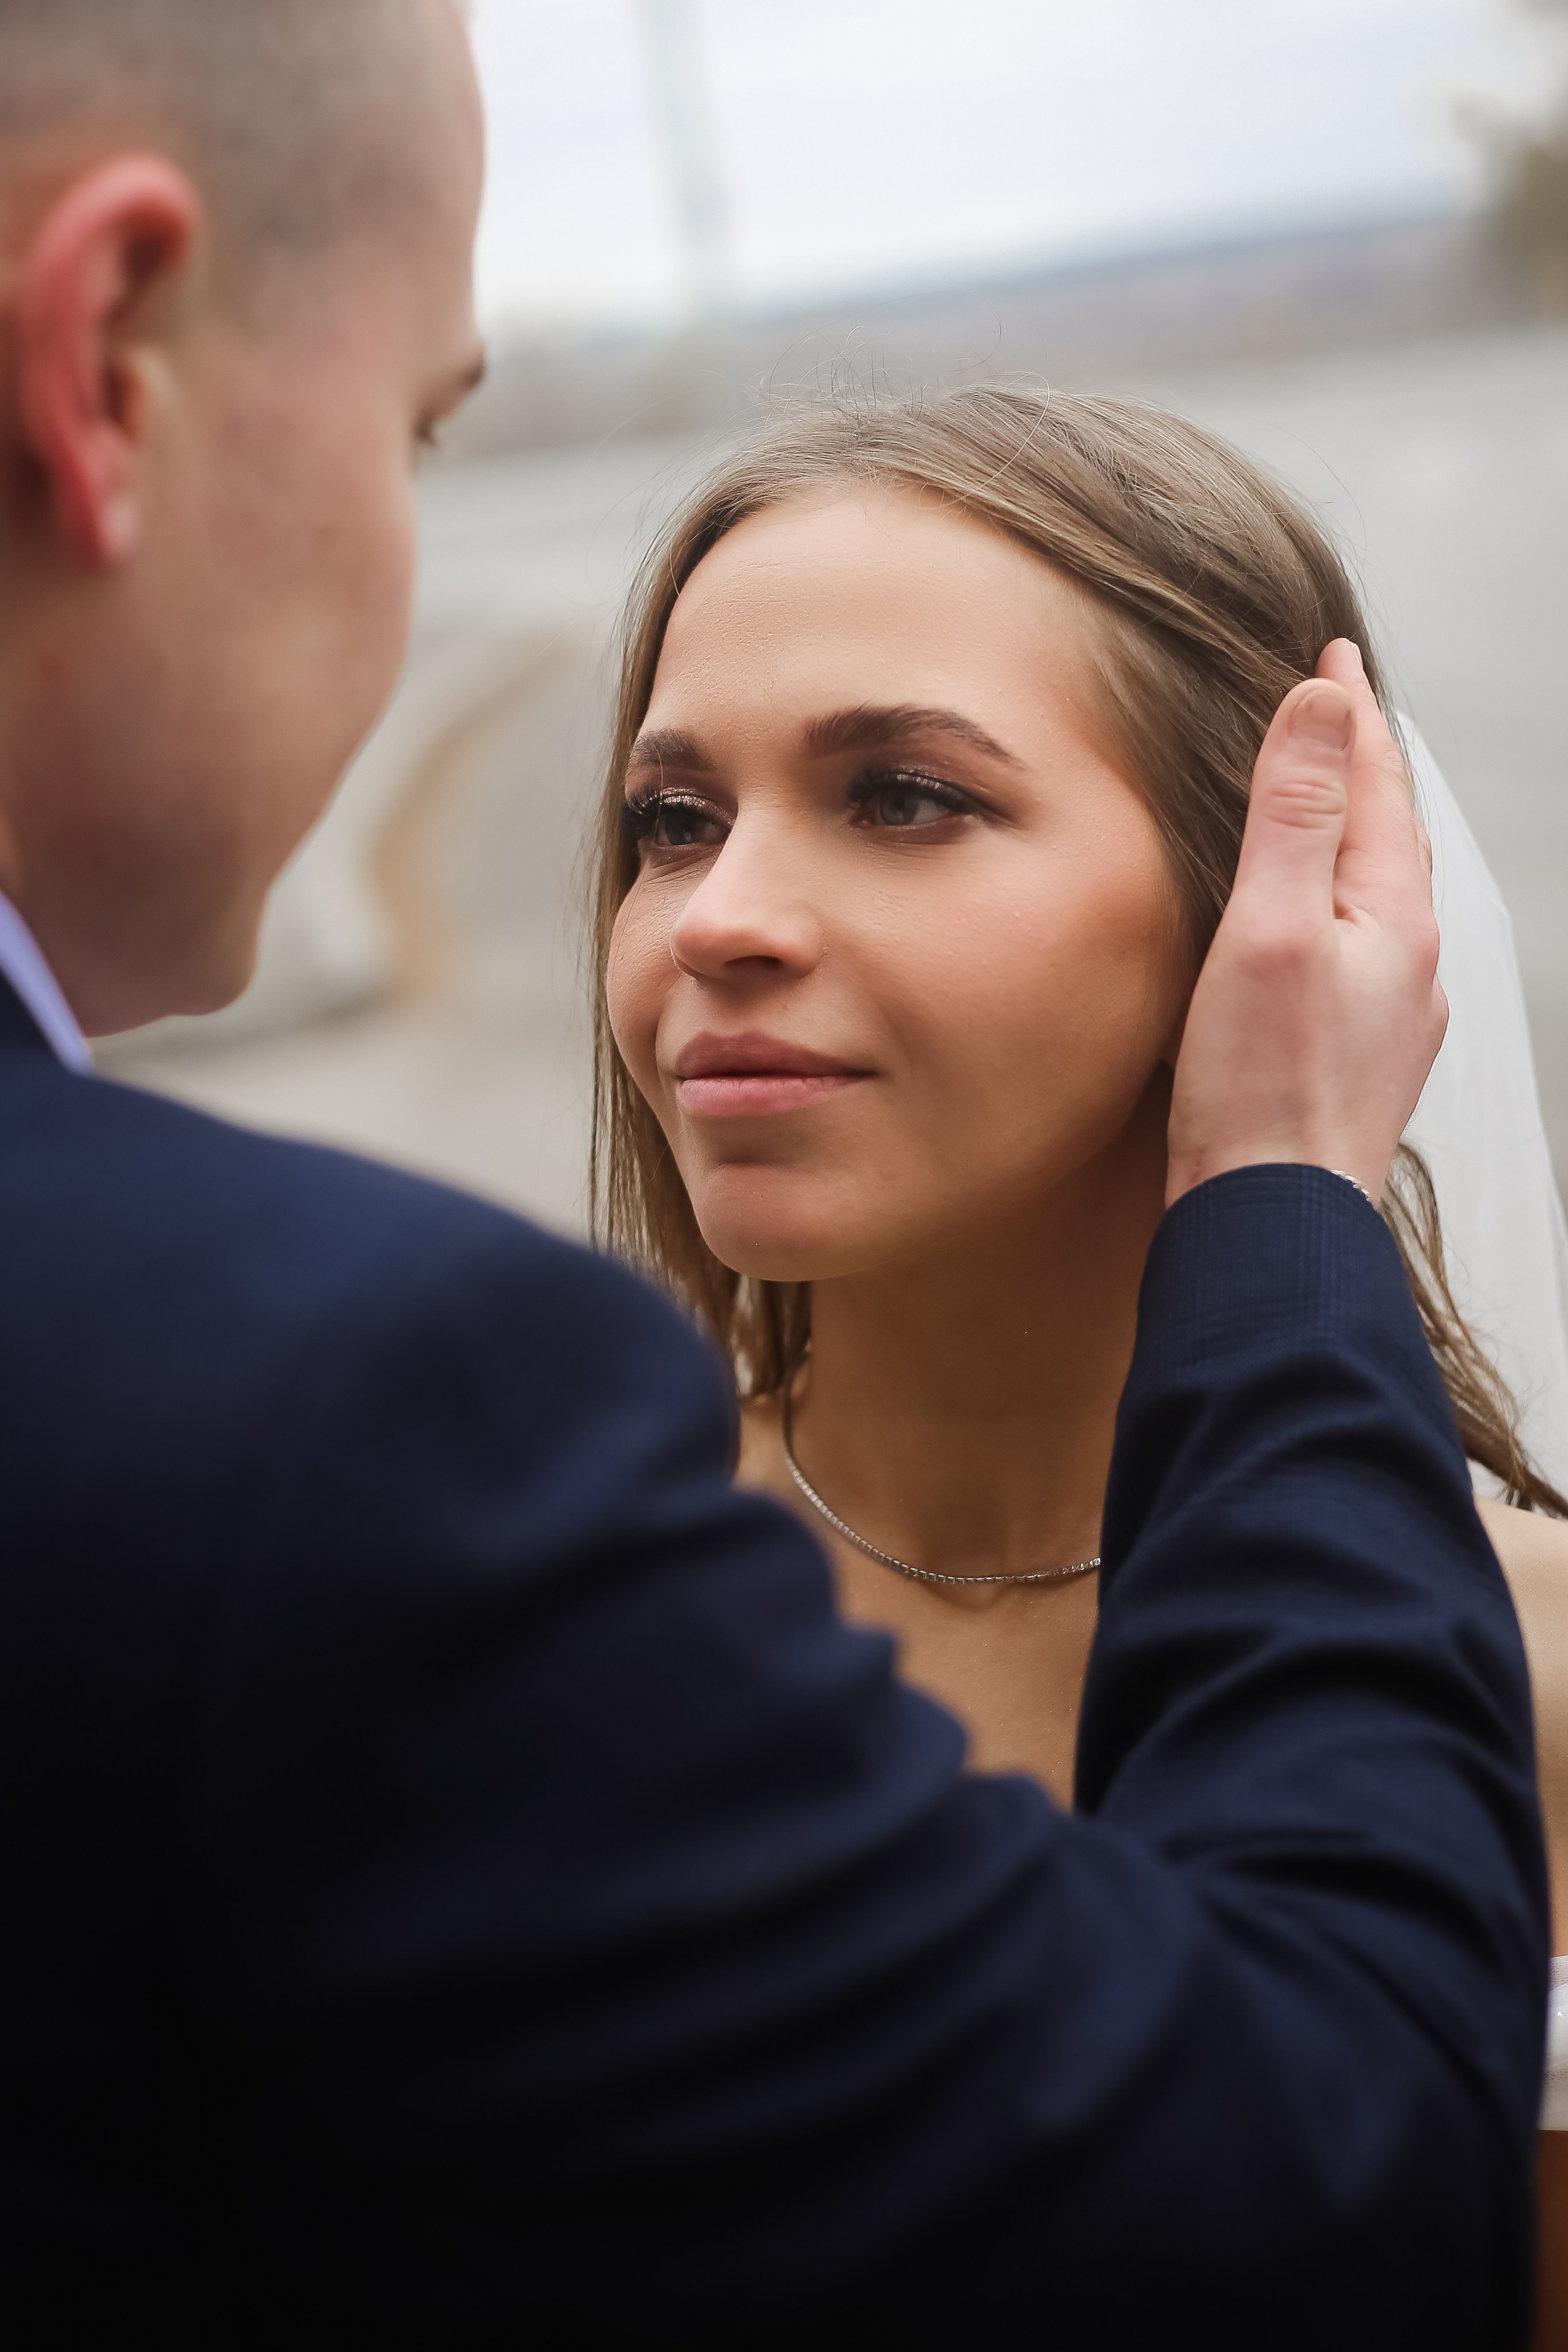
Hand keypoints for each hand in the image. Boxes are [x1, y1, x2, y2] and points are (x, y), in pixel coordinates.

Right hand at [1166, 640, 1446, 1206]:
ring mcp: (1387, 1019)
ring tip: (1326, 805)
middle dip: (1361, 768)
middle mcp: (1407, 966)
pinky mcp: (1354, 1062)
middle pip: (1387, 837)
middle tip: (1334, 714)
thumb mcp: (1272, 928)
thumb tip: (1322, 705)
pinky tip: (1309, 928)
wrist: (1272, 1225)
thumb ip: (1296, 815)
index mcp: (1393, 920)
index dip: (1348, 713)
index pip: (1376, 785)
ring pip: (1376, 898)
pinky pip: (1356, 952)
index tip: (1332, 653)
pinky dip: (1335, 906)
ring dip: (1352, 838)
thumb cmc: (1264, 1091)